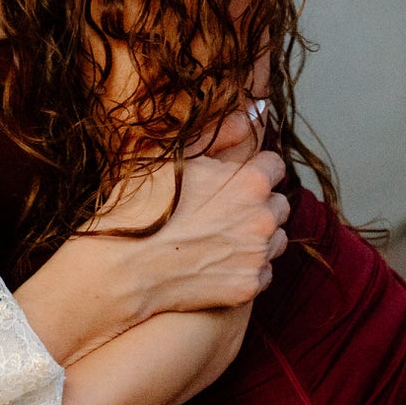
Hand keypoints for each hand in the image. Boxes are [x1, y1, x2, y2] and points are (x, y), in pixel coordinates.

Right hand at [86, 130, 289, 314]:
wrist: (126, 269)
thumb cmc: (144, 208)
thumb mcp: (174, 158)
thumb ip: (219, 136)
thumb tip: (249, 117)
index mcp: (249, 182)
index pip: (275, 166)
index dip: (254, 169)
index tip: (236, 178)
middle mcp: (263, 218)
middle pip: (279, 203)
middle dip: (259, 204)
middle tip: (225, 211)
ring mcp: (258, 255)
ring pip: (276, 239)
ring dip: (258, 236)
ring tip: (222, 238)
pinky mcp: (249, 287)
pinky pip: (264, 272)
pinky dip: (248, 267)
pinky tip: (218, 263)